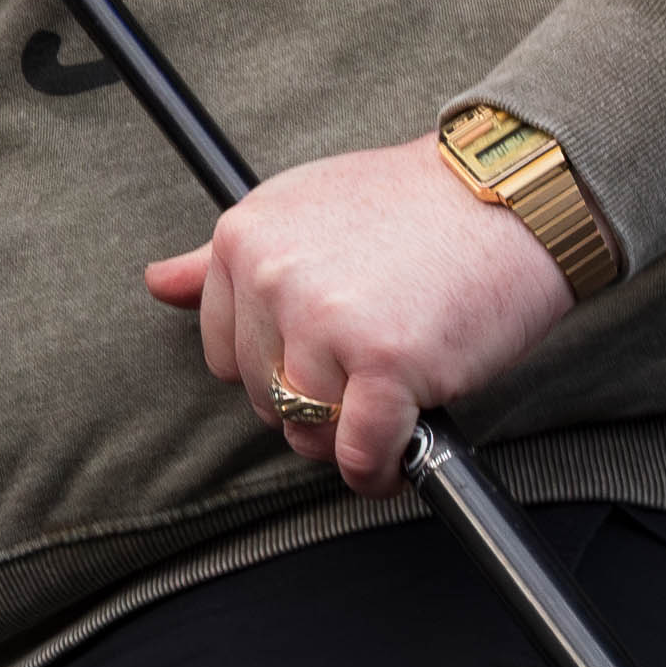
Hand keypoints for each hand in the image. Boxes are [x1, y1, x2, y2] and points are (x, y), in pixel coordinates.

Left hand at [141, 137, 575, 497]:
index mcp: (244, 240)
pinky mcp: (385, 362)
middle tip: (367, 376)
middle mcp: (272, 277)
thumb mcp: (298, 209)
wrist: (507, 196)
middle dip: (314, 402)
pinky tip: (397, 457)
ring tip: (388, 407)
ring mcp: (326, 320)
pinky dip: (377, 470)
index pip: (224, 353)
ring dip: (347, 438)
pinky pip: (358, 452)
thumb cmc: (411, 207)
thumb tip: (158, 284)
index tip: (322, 358)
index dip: (278, 367)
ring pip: (307, 429)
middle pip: (264, 395)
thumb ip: (221, 259)